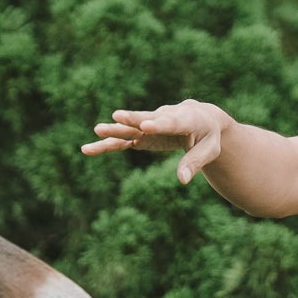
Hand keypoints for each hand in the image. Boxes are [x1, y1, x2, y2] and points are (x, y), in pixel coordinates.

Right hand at [81, 101, 234, 184]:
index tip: (146, 125)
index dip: (159, 124)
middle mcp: (163, 117)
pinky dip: (107, 145)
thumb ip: (195, 163)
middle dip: (132, 120)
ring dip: (114, 130)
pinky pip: (123, 140)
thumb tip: (182, 180)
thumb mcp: (209, 149)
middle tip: (117, 117)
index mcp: (186, 118)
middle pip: (146, 119)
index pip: (171, 122)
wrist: (200, 118)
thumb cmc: (208, 136)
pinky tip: (88, 149)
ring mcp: (150, 125)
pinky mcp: (141, 134)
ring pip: (130, 129)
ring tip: (97, 130)